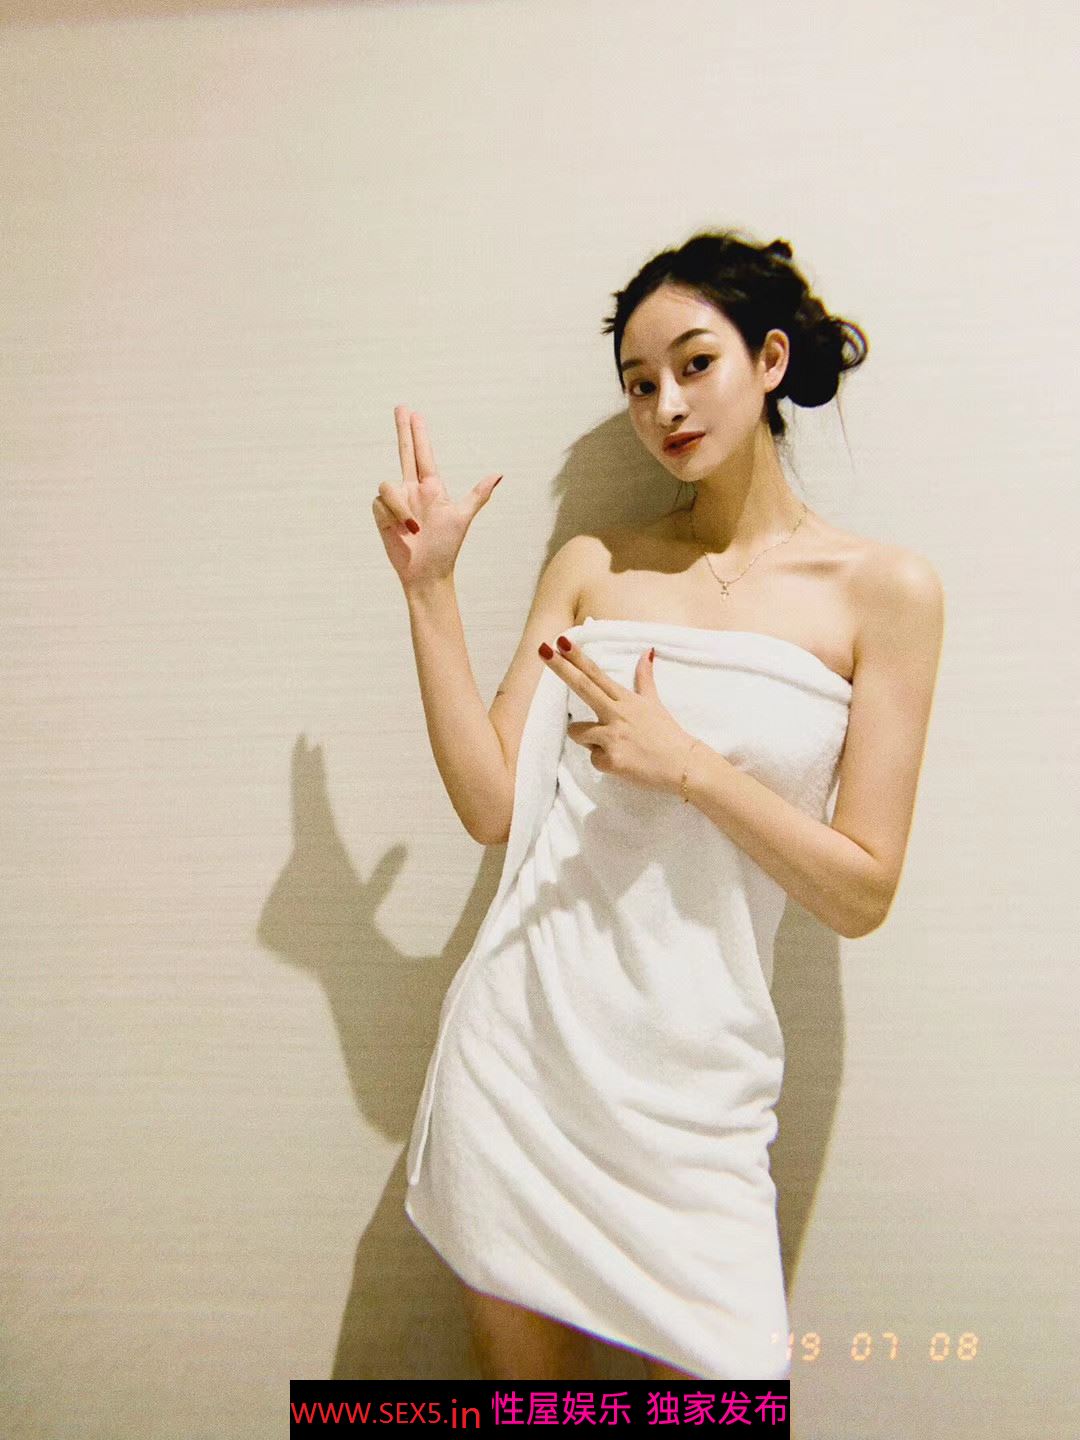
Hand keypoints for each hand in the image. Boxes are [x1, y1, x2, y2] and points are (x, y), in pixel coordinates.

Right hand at [371, 405, 502, 589]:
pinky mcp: (382, 515)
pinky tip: (401, 532)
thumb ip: (478, 494)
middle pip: (404, 453)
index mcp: (432, 488)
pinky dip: (392, 517)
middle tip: (400, 407)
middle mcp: (413, 490)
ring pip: (388, 486)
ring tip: (413, 529)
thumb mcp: (463, 517)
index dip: (418, 434)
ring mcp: (397, 502)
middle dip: (403, 430)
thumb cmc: (446, 547)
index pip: (423, 454)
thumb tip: (499, 475)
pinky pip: (380, 503)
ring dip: (400, 508)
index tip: (414, 413)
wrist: (427, 573)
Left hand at [539, 634, 693, 794]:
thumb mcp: (655, 704)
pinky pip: (593, 759)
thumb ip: (645, 679)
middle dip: (561, 668)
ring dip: (589, 739)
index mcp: (626, 700)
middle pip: (583, 687)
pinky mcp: (612, 760)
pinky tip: (623, 762)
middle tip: (542, 650)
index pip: (597, 675)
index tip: (560, 642)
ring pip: (577, 732)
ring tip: (615, 744)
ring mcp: (614, 737)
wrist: (684, 766)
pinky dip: (604, 762)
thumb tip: (647, 652)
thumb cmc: (668, 735)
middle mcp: (618, 714)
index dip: (578, 658)